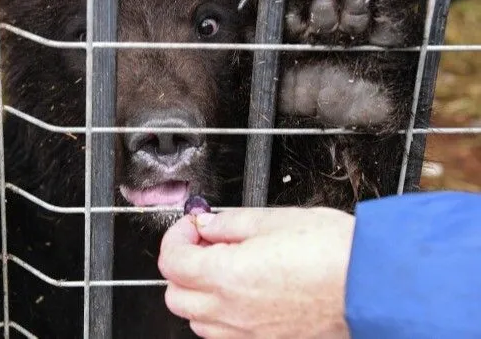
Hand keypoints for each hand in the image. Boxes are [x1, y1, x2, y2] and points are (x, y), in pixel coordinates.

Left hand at [158, 207, 354, 338]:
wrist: (376, 285)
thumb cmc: (334, 252)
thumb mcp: (274, 220)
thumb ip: (229, 223)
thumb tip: (206, 224)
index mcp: (226, 276)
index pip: (172, 262)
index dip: (175, 237)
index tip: (192, 226)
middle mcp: (232, 311)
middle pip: (176, 296)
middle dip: (181, 266)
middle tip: (204, 244)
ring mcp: (250, 333)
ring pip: (196, 321)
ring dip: (197, 293)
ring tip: (222, 267)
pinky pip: (225, 335)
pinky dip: (219, 315)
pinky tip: (241, 292)